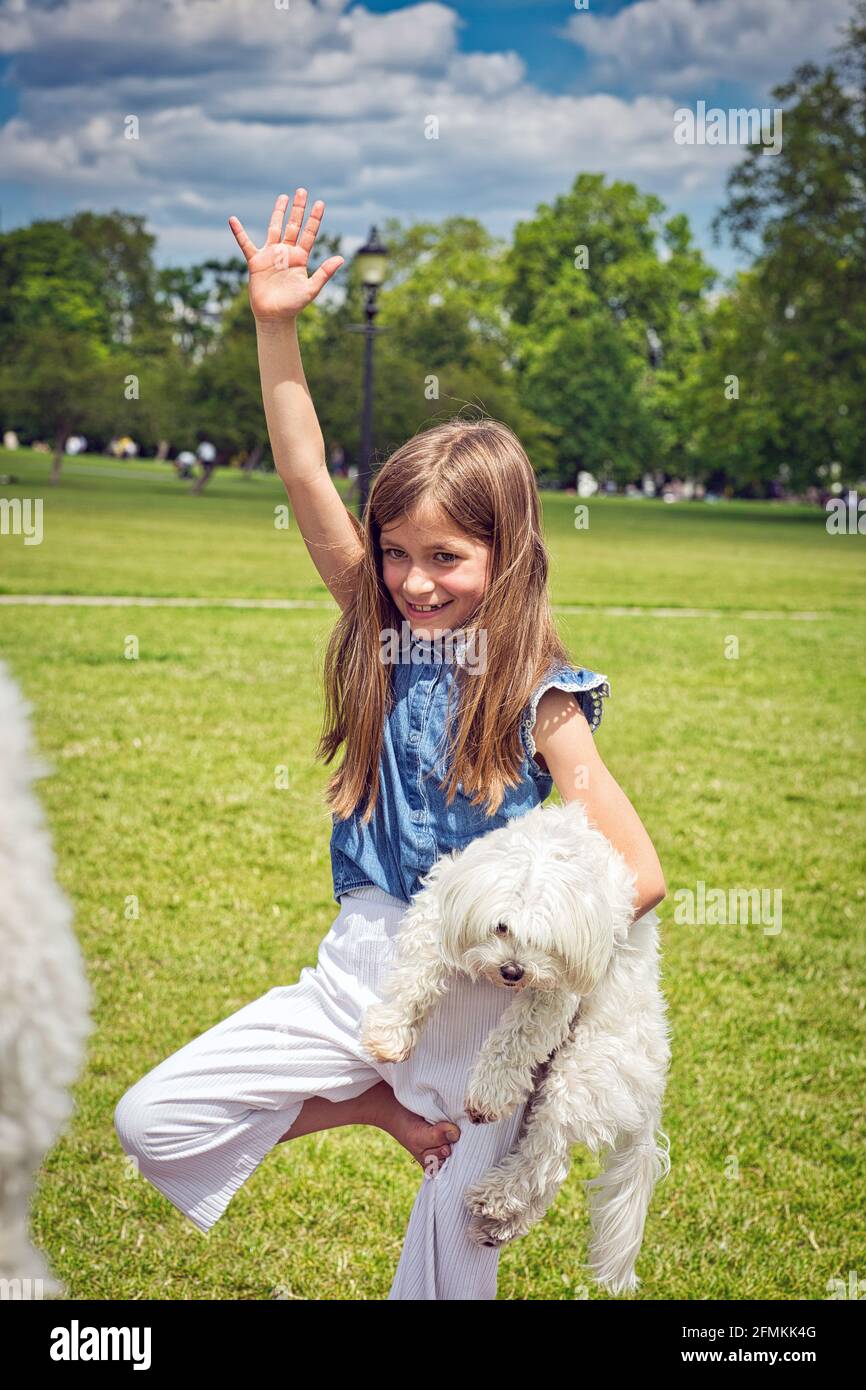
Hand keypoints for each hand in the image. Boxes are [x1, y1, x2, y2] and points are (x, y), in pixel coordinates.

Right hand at [228, 189, 344, 323]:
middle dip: (298, 209)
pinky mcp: (256, 262)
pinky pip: (245, 244)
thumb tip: (341, 258)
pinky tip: (232, 220)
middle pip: (293, 225)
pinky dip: (239, 233)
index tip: (320, 203)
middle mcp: (286, 253)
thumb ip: (325, 273)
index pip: (309, 234)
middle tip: (302, 191)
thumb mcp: (311, 289)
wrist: (274, 316)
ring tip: (283, 197)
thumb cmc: (294, 305)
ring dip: (278, 213)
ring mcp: (271, 255)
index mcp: (300, 258)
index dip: (314, 219)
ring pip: (274, 228)